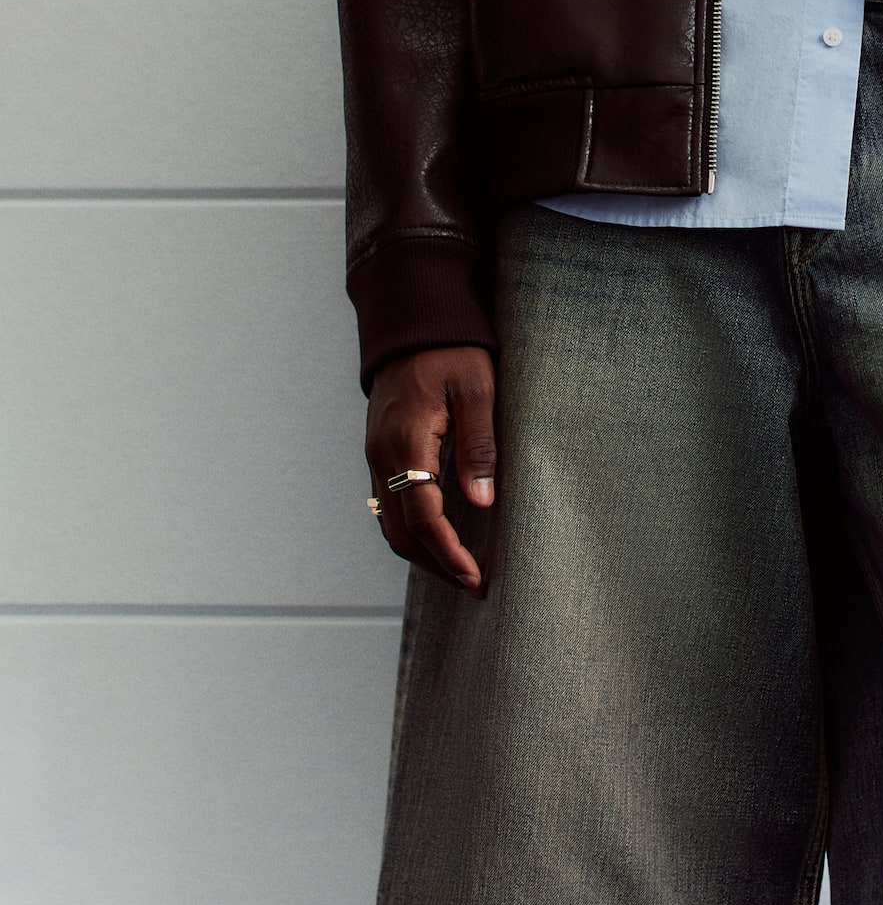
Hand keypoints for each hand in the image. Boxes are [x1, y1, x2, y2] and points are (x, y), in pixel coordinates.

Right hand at [366, 346, 495, 592]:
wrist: (414, 320)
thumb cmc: (453, 351)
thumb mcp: (477, 391)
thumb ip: (479, 446)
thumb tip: (483, 502)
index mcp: (407, 443)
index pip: (424, 517)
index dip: (448, 554)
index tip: (475, 579)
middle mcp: (383, 455)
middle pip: (400, 532)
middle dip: (435, 564)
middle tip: (472, 585)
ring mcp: (376, 454)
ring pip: (390, 522)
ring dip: (421, 552)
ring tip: (458, 570)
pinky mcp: (380, 450)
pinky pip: (388, 503)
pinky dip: (410, 529)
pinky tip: (437, 536)